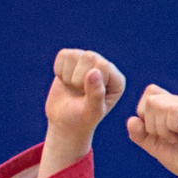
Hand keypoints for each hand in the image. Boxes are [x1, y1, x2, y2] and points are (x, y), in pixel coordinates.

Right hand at [41, 49, 124, 173]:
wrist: (65, 122)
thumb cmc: (82, 121)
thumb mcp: (91, 111)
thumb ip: (95, 93)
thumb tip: (95, 71)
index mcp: (118, 81)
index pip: (102, 66)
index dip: (90, 82)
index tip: (89, 99)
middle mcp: (106, 69)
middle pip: (88, 57)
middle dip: (78, 77)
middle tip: (78, 94)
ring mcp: (89, 62)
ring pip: (75, 55)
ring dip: (68, 74)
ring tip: (72, 89)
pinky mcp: (73, 60)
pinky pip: (62, 55)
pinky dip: (59, 69)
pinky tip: (65, 81)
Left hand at [125, 84, 177, 177]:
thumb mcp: (156, 147)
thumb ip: (140, 134)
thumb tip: (132, 119)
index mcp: (175, 107)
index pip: (150, 94)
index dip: (145, 114)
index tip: (160, 135)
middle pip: (150, 99)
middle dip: (152, 124)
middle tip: (170, 139)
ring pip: (158, 104)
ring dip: (162, 128)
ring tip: (177, 139)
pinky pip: (172, 110)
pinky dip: (172, 126)